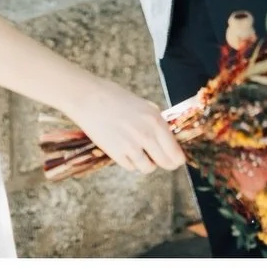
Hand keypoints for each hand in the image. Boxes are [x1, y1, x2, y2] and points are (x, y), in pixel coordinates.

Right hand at [70, 76, 185, 174]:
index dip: (177, 158)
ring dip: (146, 163)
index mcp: (157, 121)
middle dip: (164, 163)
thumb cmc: (116, 99)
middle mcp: (147, 135)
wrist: (89, 98)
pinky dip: (130, 162)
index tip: (175, 159)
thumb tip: (169, 140)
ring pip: (148, 168)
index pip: (176, 153)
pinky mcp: (116, 154)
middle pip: (166, 164)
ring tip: (139, 152)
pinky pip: (131, 167)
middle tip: (159, 159)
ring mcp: (131, 146)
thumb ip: (158, 124)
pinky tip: (124, 149)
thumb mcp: (145, 107)